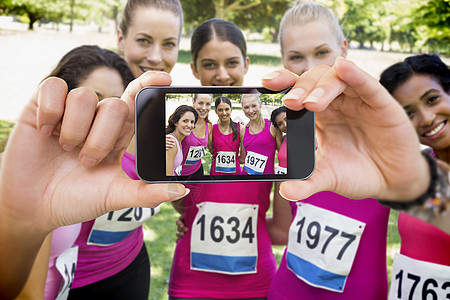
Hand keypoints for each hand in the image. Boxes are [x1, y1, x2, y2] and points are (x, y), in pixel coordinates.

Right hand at [0, 71, 186, 297]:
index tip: (165, 78)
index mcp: (119, 133)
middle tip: (87, 161)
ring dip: (76, 130)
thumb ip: (146, 193)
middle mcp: (98, 118)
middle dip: (102, 138)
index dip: (150, 85)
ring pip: (85, 96)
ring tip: (66, 150)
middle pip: (114, 105)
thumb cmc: (77, 198)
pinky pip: (54, 88)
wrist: (34, 207)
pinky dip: (51, 110)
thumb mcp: (114, 196)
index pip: (138, 100)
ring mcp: (71, 111)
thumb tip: (181, 190)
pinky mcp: (42, 106)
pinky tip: (46, 131)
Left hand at [262, 58, 429, 201]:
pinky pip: (366, 84)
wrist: (392, 181)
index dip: (284, 83)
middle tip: (291, 103)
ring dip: (321, 86)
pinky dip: (354, 75)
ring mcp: (358, 100)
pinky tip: (344, 68)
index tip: (266, 83)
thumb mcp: (329, 178)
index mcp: (320, 115)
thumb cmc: (359, 172)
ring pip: (337, 78)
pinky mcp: (380, 103)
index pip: (299, 91)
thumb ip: (307, 183)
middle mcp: (337, 103)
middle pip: (314, 80)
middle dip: (300, 88)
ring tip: (310, 103)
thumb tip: (284, 192)